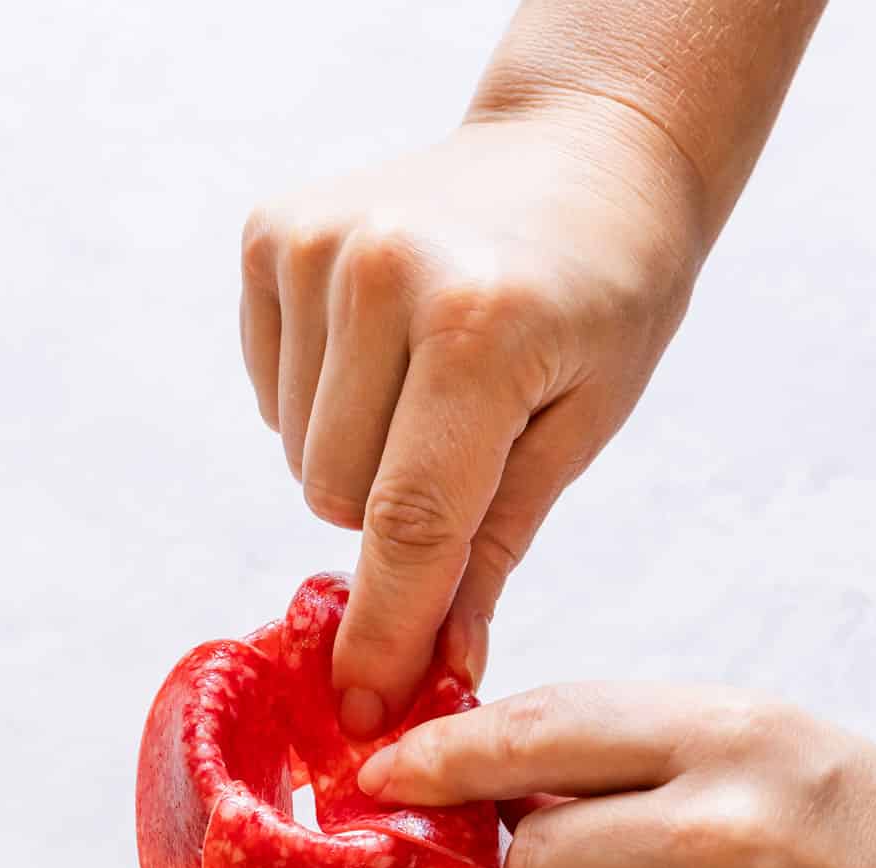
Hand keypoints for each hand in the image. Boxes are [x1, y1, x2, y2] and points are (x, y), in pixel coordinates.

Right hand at [240, 104, 705, 731]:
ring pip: (300, 455)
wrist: (587, 151)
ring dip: (358, 460)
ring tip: (430, 390)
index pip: (411, 522)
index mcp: (481, 324)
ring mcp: (316, 241)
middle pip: (338, 499)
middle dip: (392, 520)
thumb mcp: (580, 428)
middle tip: (463, 452)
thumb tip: (434, 671)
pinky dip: (322, 404)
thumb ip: (494, 550)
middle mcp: (383, 270)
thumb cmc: (604, 298)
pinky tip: (385, 355)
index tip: (365, 707)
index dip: (386, 630)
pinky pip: (271, 396)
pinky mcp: (273, 232)